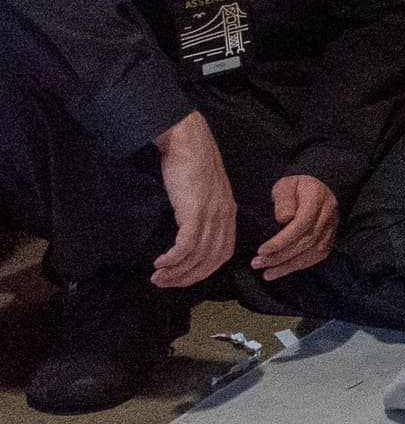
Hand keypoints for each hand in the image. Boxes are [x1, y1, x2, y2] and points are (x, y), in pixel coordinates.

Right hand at [150, 114, 236, 288]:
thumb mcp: (202, 192)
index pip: (222, 254)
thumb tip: (187, 232)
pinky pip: (186, 245)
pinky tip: (160, 263)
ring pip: (197, 256)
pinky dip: (173, 259)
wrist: (187, 140)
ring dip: (176, 271)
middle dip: (187, 277)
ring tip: (157, 277)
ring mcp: (211, 214)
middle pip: (211, 260)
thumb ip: (201, 212)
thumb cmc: (190, 164)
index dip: (203, 270)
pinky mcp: (195, 211)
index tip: (183, 278)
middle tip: (165, 283)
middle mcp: (224, 217)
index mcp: (228, 213)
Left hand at [248, 173, 340, 281]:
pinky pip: (317, 256)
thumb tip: (283, 219)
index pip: (302, 223)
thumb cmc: (297, 186)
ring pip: (313, 252)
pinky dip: (299, 266)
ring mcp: (331, 228)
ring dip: (288, 265)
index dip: (282, 240)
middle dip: (281, 255)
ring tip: (266, 273)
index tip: (262, 249)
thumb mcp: (286, 185)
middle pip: (307, 241)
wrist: (319, 187)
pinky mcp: (330, 238)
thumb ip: (283, 199)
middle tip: (257, 263)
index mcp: (316, 199)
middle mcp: (328, 215)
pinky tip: (281, 271)